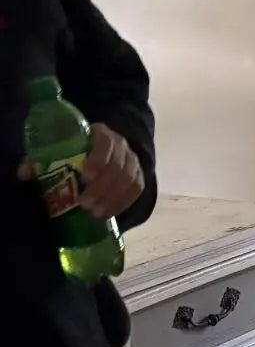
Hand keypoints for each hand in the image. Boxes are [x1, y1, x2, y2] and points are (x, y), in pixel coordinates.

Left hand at [16, 123, 143, 219]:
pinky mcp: (138, 175)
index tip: (86, 177)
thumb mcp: (60, 150)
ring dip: (112, 199)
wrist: (103, 149)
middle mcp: (122, 145)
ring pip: (129, 180)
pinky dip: (123, 203)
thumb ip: (42, 160)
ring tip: (95, 213)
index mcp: (101, 133)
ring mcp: (132, 160)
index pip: (106, 143)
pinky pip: (136, 189)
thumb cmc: (77, 150)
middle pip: (118, 166)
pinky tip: (109, 213)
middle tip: (85, 205)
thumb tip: (23, 173)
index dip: (98, 160)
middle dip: (102, 188)